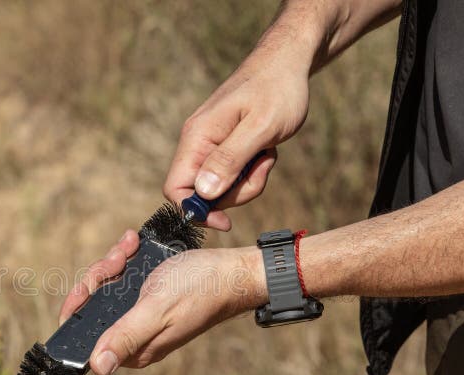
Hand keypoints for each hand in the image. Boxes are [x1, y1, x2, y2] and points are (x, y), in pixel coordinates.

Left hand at [59, 233, 266, 374]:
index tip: (91, 282)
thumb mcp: (157, 309)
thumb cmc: (200, 290)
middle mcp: (135, 335)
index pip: (86, 336)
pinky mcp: (148, 296)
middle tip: (120, 259)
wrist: (233, 272)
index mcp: (134, 349)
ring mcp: (141, 314)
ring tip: (129, 247)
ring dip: (113, 262)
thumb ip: (126, 335)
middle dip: (100, 277)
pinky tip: (134, 244)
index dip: (78, 307)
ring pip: (106, 288)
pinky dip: (125, 259)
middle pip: (93, 307)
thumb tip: (98, 368)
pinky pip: (123, 278)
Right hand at [163, 49, 310, 230]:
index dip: (195, 212)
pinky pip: (232, 177)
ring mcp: (209, 146)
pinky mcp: (224, 148)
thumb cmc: (277, 89)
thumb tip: (202, 193)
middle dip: (235, 194)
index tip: (226, 221)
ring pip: (220, 189)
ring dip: (248, 182)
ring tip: (266, 153)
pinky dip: (251, 172)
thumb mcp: (260, 127)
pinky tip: (264, 150)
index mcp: (197, 138)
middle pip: (202, 195)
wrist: (287, 64)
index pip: (175, 189)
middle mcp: (196, 144)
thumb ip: (230, 160)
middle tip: (262, 167)